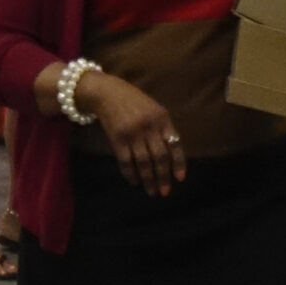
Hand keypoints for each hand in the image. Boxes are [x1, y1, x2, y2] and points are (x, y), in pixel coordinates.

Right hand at [88, 74, 184, 197]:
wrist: (106, 92)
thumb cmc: (134, 101)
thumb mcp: (154, 109)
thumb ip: (164, 128)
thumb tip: (172, 156)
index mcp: (162, 118)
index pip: (175, 145)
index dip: (179, 164)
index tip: (180, 179)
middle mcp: (149, 126)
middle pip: (160, 157)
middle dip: (163, 177)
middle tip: (164, 192)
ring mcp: (132, 132)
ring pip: (144, 162)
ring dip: (148, 180)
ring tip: (151, 192)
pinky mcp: (117, 137)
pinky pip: (125, 160)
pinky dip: (130, 173)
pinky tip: (134, 182)